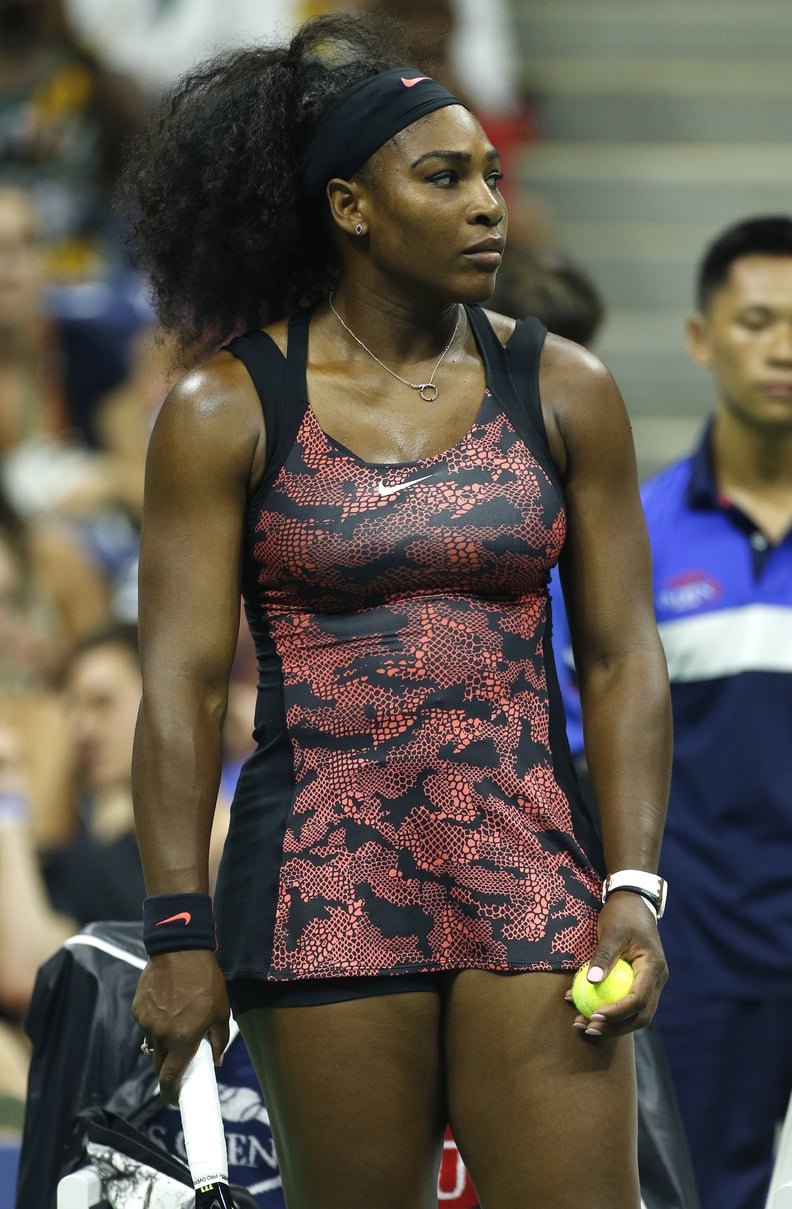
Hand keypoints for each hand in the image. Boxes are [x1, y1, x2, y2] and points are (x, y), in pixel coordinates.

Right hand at [132, 949, 229, 1102]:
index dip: (171, 1095)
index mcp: (182, 1040)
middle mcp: (160, 1035)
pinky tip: (167, 1005)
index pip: (169, 1080)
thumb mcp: (221, 1010)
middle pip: (158, 1066)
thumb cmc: (206, 980)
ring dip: (163, 1041)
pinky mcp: (138, 1010)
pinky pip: (146, 1025)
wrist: (180, 949)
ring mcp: (146, 1022)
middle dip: (168, 1068)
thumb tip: (216, 1060)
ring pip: (152, 1044)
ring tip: (178, 1018)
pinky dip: (156, 1023)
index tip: (175, 1099)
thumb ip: (218, 1040)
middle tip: (181, 1057)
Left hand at [566, 892, 667, 1037]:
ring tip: (582, 1023)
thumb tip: (591, 981)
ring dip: (611, 1024)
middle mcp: (657, 980)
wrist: (634, 903)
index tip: (593, 1015)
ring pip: (635, 1014)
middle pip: (640, 1015)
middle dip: (614, 1027)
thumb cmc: (623, 914)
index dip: (617, 1012)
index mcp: (654, 967)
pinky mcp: (640, 983)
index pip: (639, 999)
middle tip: (587, 1028)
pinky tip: (584, 1008)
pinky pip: (627, 1002)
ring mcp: (651, 983)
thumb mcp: (611, 931)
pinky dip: (609, 1009)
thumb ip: (603, 956)